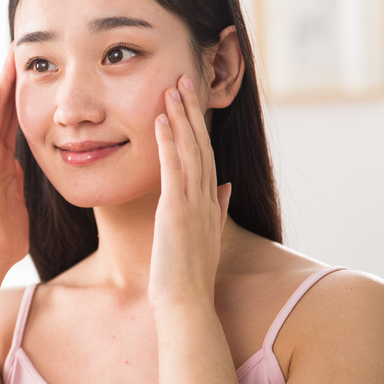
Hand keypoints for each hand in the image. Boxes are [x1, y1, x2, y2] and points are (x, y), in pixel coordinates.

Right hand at [0, 51, 29, 279]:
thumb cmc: (5, 237)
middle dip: (11, 80)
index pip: (12, 121)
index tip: (33, 70)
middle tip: (19, 49)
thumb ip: (23, 181)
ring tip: (7, 55)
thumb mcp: (21, 200)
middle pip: (1, 110)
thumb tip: (32, 170)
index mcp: (2, 162)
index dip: (21, 95)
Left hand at [148, 75, 232, 310]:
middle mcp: (205, 198)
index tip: (189, 101)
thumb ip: (217, 210)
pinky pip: (172, 169)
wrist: (187, 304)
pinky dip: (168, 142)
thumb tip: (223, 187)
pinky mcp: (176, 211)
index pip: (205, 155)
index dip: (198, 126)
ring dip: (181, 117)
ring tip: (172, 88)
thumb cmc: (190, 276)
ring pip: (189, 151)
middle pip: (200, 145)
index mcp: (209, 203)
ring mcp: (193, 204)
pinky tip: (160, 120)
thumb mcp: (207, 237)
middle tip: (183, 79)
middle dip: (191, 111)